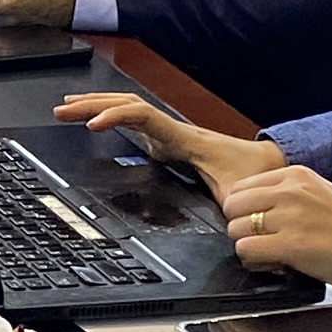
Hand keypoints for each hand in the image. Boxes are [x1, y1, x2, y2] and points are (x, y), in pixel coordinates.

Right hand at [62, 92, 284, 194]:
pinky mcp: (169, 140)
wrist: (268, 163)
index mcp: (184, 139)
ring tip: (67, 108)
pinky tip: (95, 120)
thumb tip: (220, 226)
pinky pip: (134, 119)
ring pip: (128, 107)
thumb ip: (228, 208)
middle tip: (62, 110)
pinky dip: (111, 115)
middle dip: (93, 105)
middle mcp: (173, 131)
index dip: (116, 117)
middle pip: (127, 104)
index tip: (93, 125)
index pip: (143, 117)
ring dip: (97, 105)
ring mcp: (169, 133)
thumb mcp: (239, 194)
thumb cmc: (254, 174)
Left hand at [215, 162, 331, 288]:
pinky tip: (275, 264)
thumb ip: (288, 196)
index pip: (240, 187)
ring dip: (248, 246)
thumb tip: (255, 210)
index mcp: (296, 175)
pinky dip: (254, 261)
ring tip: (271, 254)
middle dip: (241, 227)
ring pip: (236, 229)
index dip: (244, 210)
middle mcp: (290, 190)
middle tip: (262, 241)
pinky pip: (246, 250)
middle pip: (232, 206)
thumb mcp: (320, 194)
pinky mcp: (291, 245)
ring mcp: (290, 217)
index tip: (257, 223)